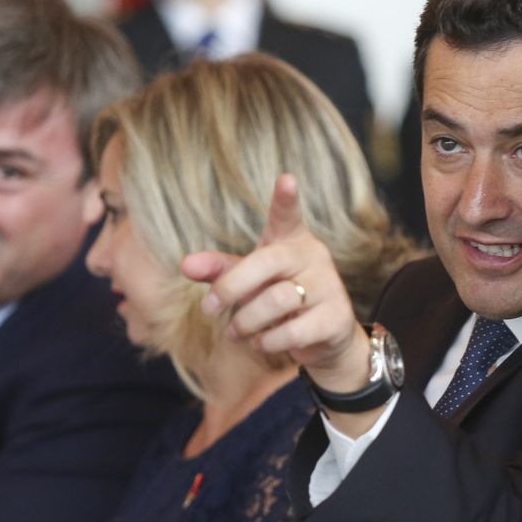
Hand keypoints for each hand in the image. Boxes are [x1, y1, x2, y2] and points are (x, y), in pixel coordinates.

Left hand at [180, 175, 370, 393]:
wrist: (324, 338)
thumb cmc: (280, 300)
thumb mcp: (249, 283)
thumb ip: (220, 271)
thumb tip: (185, 265)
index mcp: (291, 241)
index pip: (287, 215)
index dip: (286, 199)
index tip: (286, 179)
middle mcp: (313, 257)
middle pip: (265, 263)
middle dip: (231, 288)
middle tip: (207, 308)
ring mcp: (328, 286)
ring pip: (277, 301)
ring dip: (246, 322)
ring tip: (234, 332)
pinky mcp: (336, 317)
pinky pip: (293, 331)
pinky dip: (267, 341)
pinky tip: (260, 343)